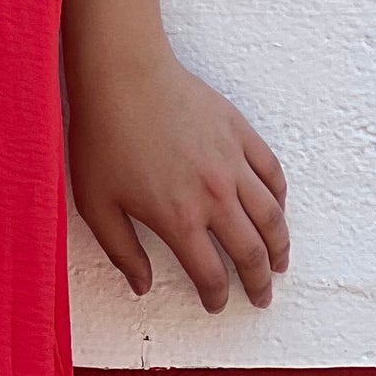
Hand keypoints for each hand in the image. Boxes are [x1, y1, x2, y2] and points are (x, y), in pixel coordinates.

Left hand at [66, 36, 289, 312]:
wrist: (122, 73)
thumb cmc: (102, 135)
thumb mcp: (96, 203)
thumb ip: (122, 251)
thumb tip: (143, 286)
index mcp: (179, 218)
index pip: (210, 273)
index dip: (216, 296)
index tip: (216, 303)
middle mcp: (214, 196)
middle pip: (251, 252)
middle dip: (259, 281)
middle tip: (262, 296)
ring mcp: (232, 162)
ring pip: (271, 216)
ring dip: (280, 245)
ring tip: (280, 263)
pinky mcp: (239, 132)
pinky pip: (271, 172)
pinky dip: (279, 197)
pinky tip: (276, 208)